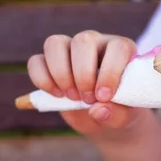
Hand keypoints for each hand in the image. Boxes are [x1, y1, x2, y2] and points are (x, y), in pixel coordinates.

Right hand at [28, 30, 150, 139]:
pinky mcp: (49, 62)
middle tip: (88, 99)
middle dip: (83, 74)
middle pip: (83, 41)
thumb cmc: (119, 111)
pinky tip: (57, 95)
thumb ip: (116, 114)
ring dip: (61, 74)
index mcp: (122, 50)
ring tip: (72, 97)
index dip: (110, 71)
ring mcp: (70, 49)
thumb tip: (97, 111)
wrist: (104, 119)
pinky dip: (42, 79)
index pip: (117, 47)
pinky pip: (36, 61)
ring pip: (55, 44)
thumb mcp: (125, 117)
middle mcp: (96, 42)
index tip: (104, 97)